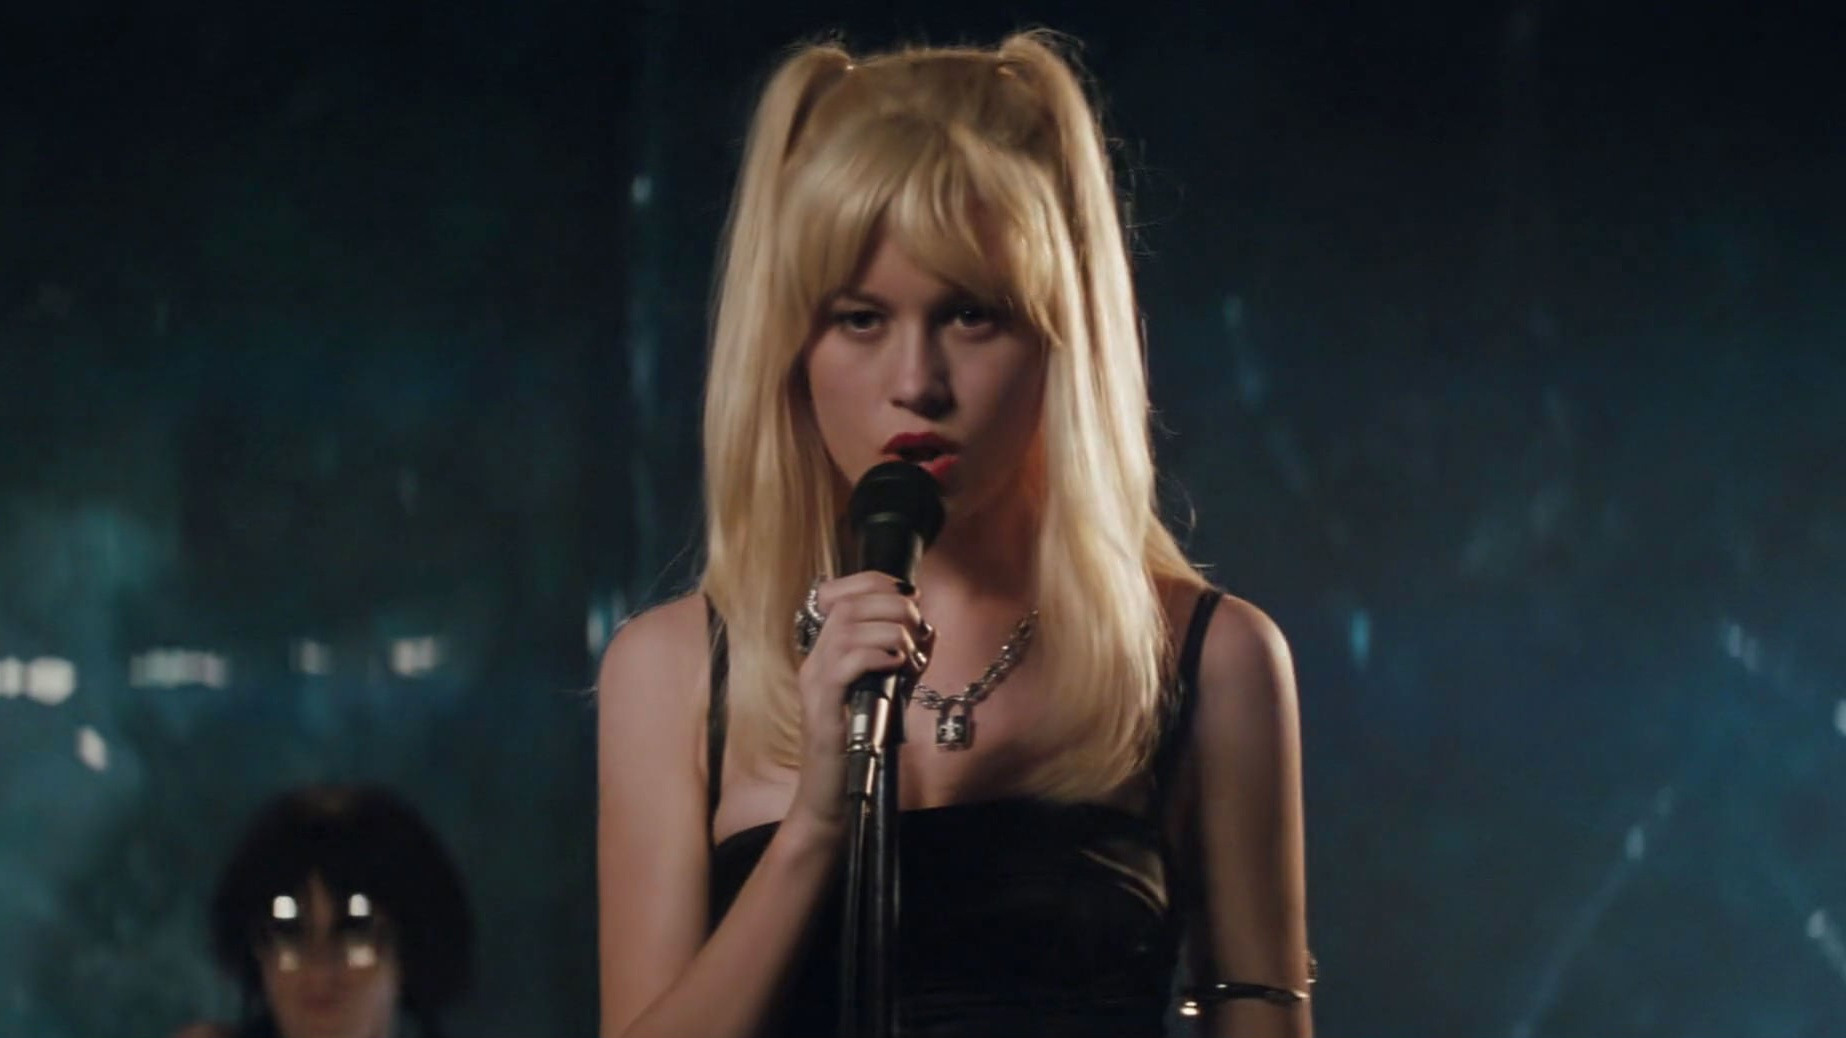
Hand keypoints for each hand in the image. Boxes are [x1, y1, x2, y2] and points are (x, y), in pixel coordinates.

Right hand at [787, 573, 931, 832]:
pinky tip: (896, 666)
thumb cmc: (861, 746)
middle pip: (847, 605)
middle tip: (917, 627)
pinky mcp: (822, 707)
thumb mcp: (888, 692)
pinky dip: (875, 656)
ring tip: (910, 651)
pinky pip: (844, 664)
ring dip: (888, 630)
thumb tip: (928, 629)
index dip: (876, 582)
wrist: (834, 796)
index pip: (841, 594)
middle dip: (891, 604)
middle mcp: (815, 661)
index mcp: (827, 652)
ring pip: (846, 629)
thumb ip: (904, 658)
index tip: (910, 593)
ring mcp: (814, 683)